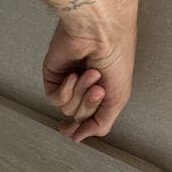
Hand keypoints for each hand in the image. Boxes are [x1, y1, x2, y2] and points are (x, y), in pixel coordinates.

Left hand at [43, 0, 137, 142]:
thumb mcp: (118, 98)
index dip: (84, 127)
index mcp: (101, 92)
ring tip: (90, 73)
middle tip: (99, 86)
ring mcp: (67, 81)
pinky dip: (66, 90)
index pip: (88, 120)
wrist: (101, 32)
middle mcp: (83, 88)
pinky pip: (54, 98)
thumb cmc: (116, 57)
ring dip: (81, 93)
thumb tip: (79, 138)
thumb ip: (101, 123)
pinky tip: (73, 74)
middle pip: (79, 117)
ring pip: (67, 109)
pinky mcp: (53, 75)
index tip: (77, 132)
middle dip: (90, 104)